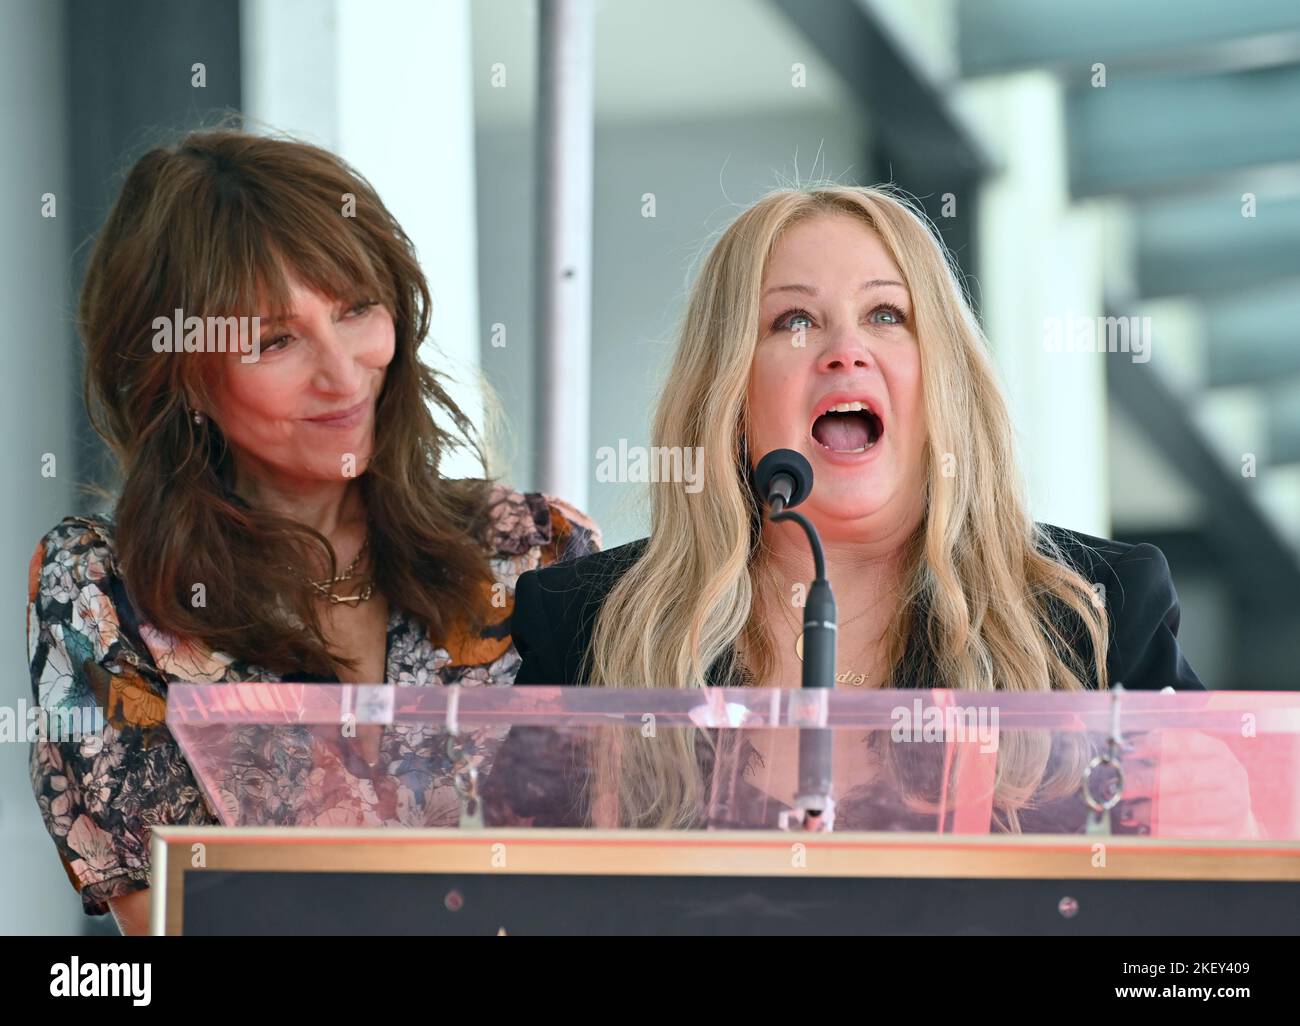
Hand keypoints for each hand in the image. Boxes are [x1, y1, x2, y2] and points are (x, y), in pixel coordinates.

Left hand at [1124, 729, 1260, 838]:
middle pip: (1185, 776)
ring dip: (1154, 810)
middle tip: (1124, 787)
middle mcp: (1229, 776)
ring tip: (1133, 811)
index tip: (1129, 751)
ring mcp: (1232, 806)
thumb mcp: (1188, 761)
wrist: (1234, 818)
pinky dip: (1166, 831)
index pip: (1186, 742)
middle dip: (1148, 781)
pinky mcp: (1228, 833)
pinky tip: (1149, 828)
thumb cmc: (1201, 785)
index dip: (1154, 745)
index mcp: (1216, 751)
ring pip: (1188, 807)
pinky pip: (1191, 833)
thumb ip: (1161, 755)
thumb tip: (1126, 754)